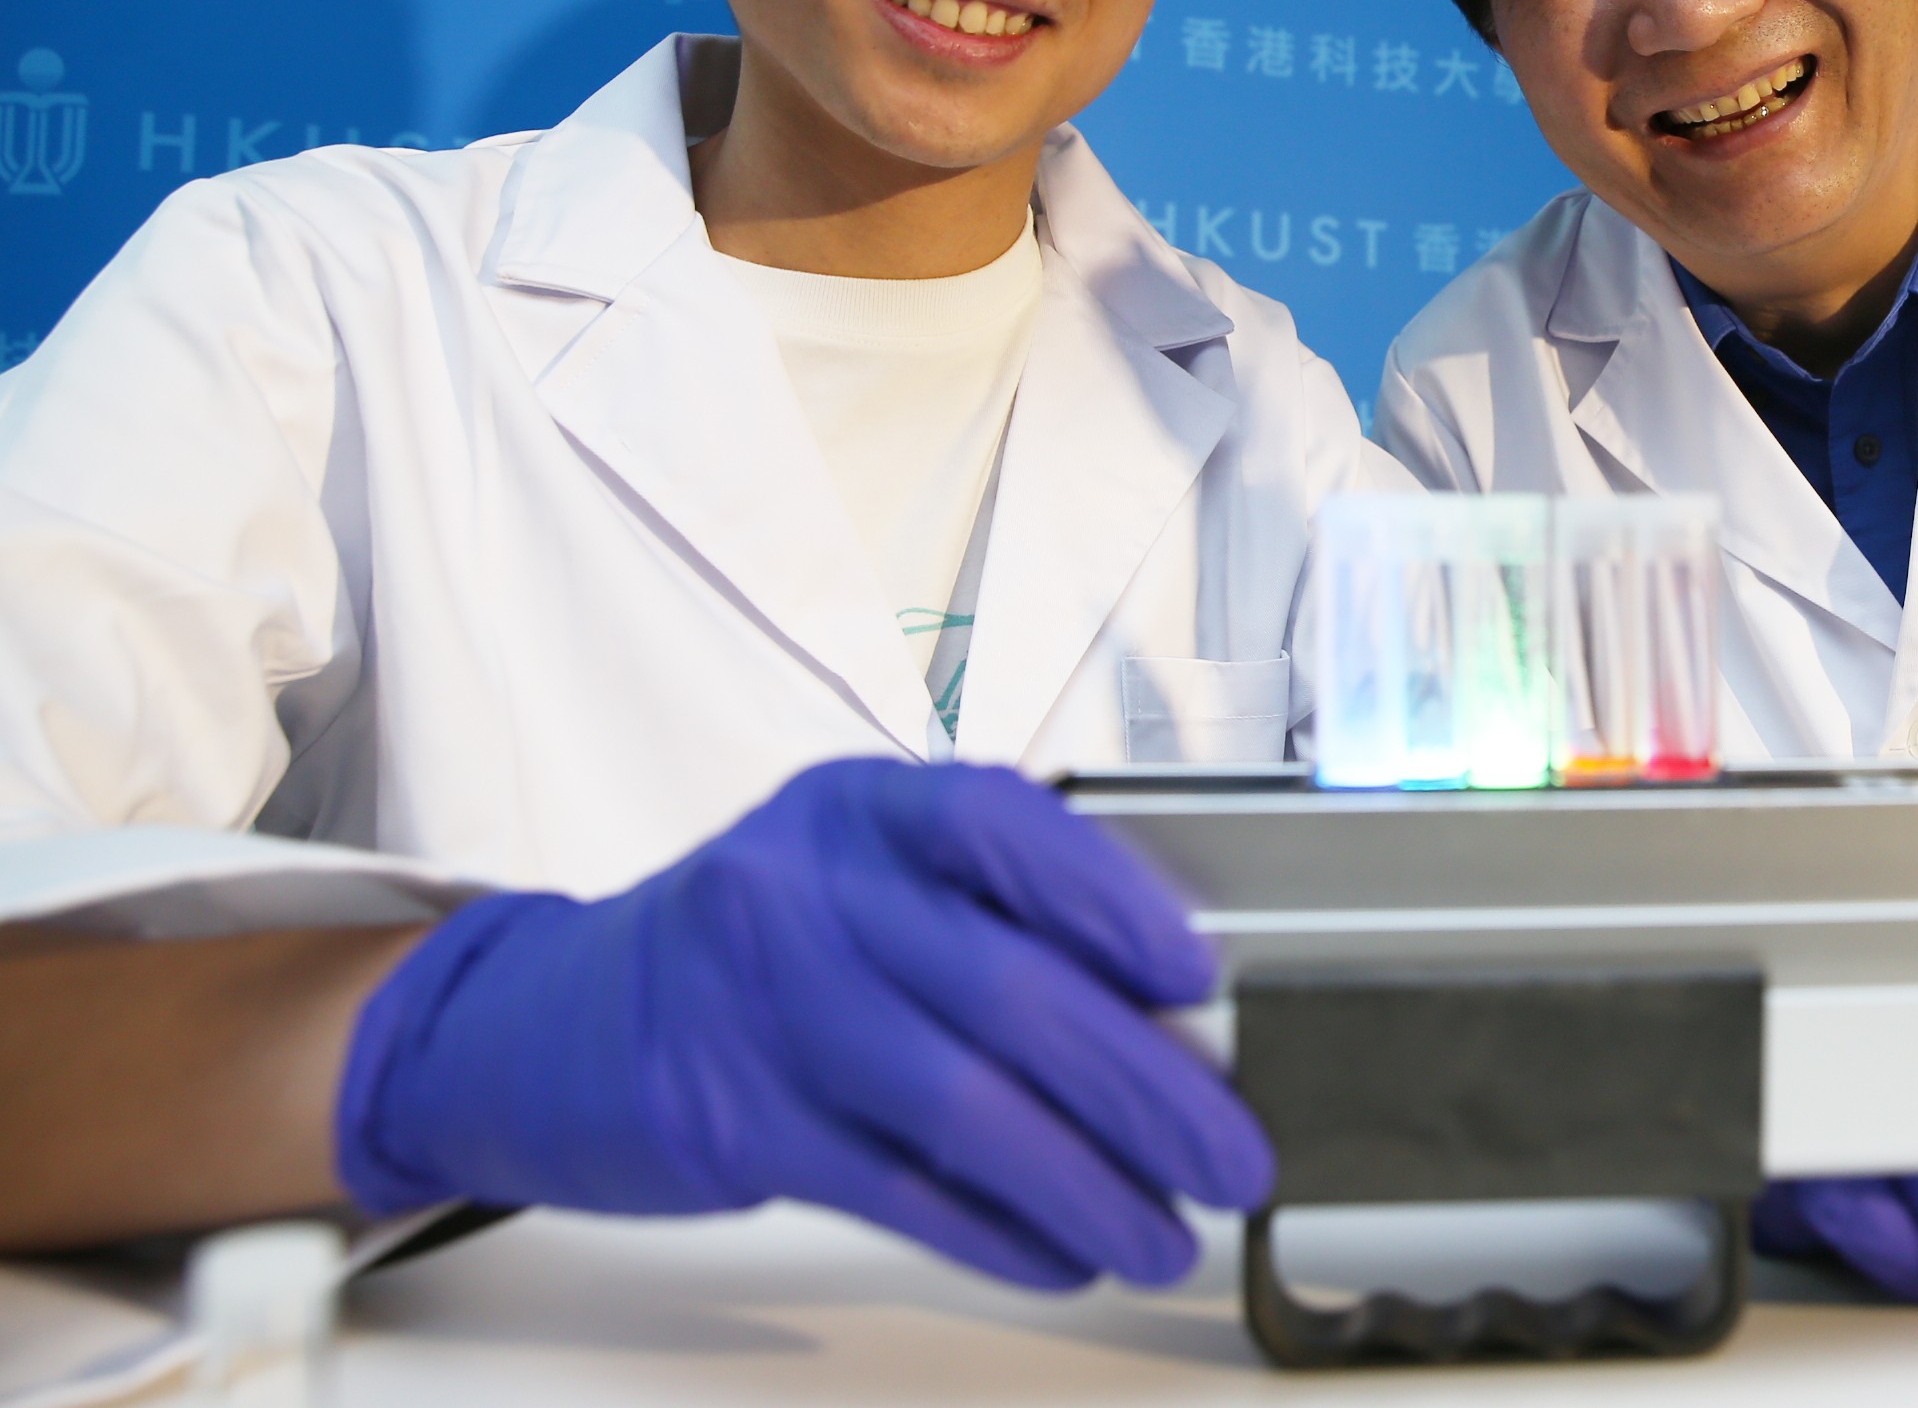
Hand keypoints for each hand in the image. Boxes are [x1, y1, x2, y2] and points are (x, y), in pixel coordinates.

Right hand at [336, 758, 1270, 1289]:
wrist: (541, 1023)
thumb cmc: (745, 944)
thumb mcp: (853, 877)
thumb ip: (983, 913)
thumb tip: (1166, 1008)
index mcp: (859, 809)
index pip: (1006, 829)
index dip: (1113, 901)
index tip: (1200, 972)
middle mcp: (804, 892)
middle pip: (1007, 989)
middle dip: (1145, 1086)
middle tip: (1232, 1151)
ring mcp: (760, 1008)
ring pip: (961, 1107)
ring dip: (1088, 1184)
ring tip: (1165, 1231)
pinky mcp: (728, 1122)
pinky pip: (895, 1190)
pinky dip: (997, 1230)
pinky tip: (1065, 1251)